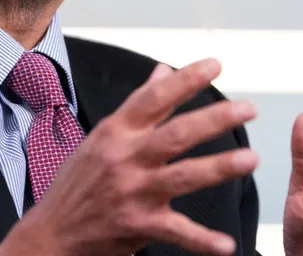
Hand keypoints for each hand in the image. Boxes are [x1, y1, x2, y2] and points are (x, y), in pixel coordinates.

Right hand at [0, 59, 257, 255]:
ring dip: (219, 167)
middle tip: (248, 108)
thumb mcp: (101, 136)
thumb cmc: (77, 182)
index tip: (215, 64)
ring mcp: (132, 192)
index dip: (186, 79)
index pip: (154, 97)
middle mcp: (124, 157)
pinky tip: (227, 244)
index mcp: (116, 131)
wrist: (51, 233)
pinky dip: (203, 240)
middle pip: (176, 133)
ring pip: (183, 175)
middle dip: (215, 118)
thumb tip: (163, 71)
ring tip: (250, 159)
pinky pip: (177, 232)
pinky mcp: (138, 225)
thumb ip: (137, 105)